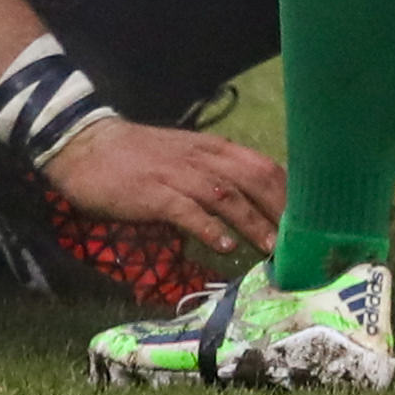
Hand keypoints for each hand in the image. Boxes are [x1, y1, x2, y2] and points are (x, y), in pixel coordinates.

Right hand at [41, 116, 284, 260]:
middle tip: (300, 241)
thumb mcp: (183, 160)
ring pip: (227, 196)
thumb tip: (246, 207)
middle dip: (281, 210)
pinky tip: (224, 247)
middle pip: (254, 180)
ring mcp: (178, 175)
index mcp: (213, 150)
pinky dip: (209, 228)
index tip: (309, 219)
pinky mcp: (154, 193)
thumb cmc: (137, 157)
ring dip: (253, 222)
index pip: (263, 166)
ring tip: (273, 248)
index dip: (289, 192)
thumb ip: (213, 178)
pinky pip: (187, 210)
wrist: (86, 145)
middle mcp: (202, 159)